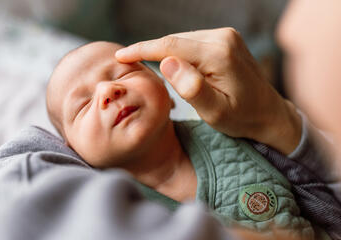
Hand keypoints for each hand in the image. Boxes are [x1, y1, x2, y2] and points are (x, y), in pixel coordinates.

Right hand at [115, 28, 301, 154]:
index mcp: (219, 54)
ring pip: (182, 41)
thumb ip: (192, 88)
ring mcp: (226, 36)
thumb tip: (167, 62)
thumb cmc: (242, 118)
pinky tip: (172, 65)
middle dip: (151, 51)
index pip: (171, 46)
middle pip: (175, 41)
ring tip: (148, 67)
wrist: (269, 113)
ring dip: (165, 53)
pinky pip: (193, 42)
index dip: (142, 49)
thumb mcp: (216, 112)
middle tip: (128, 63)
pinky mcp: (226, 39)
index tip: (121, 55)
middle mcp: (224, 37)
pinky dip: (178, 52)